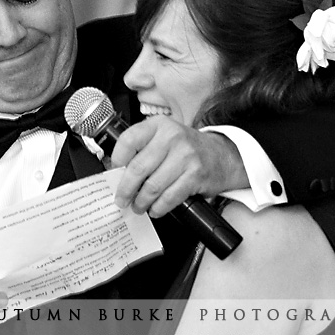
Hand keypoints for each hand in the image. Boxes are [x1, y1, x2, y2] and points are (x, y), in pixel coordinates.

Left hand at [110, 116, 246, 217]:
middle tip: (121, 200)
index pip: (129, 140)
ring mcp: (185, 156)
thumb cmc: (186, 149)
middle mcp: (172, 137)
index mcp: (159, 125)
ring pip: (152, 186)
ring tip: (138, 206)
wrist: (220, 155)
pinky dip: (158, 207)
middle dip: (126, 190)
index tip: (113, 175)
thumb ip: (142, 149)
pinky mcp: (195, 175)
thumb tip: (117, 174)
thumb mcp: (164, 138)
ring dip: (141, 202)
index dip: (117, 161)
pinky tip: (155, 209)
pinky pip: (169, 197)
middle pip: (138, 168)